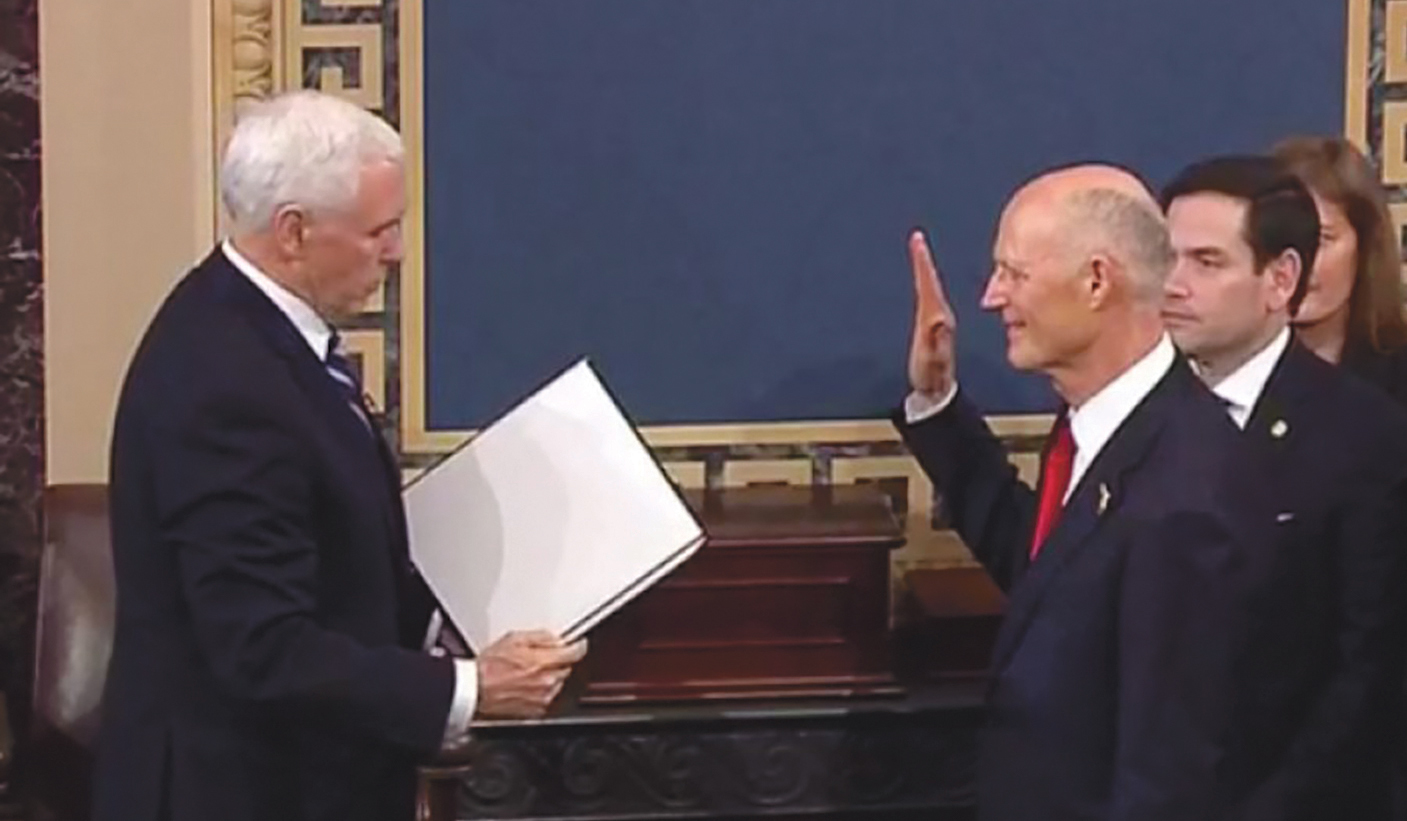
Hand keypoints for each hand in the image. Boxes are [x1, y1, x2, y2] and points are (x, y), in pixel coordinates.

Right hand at [474, 630, 586, 718]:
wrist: (474, 690)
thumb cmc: (489, 666)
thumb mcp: (515, 639)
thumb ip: (541, 637)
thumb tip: (556, 639)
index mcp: (544, 663)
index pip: (575, 653)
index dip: (578, 646)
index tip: (578, 643)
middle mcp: (547, 683)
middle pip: (566, 669)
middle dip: (558, 662)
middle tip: (540, 657)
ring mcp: (543, 699)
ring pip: (557, 683)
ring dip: (549, 677)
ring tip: (527, 673)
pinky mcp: (535, 712)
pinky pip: (546, 698)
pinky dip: (540, 691)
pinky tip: (524, 685)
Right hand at [906, 230, 956, 396]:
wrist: (936, 392)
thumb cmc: (930, 377)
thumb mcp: (931, 359)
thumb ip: (935, 340)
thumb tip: (939, 319)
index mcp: (938, 319)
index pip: (928, 284)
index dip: (922, 262)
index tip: (918, 241)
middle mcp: (940, 316)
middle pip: (931, 281)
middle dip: (924, 259)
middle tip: (917, 240)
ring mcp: (938, 320)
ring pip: (932, 287)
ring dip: (925, 269)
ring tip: (919, 252)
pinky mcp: (935, 326)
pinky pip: (930, 296)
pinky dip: (926, 283)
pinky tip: (924, 280)